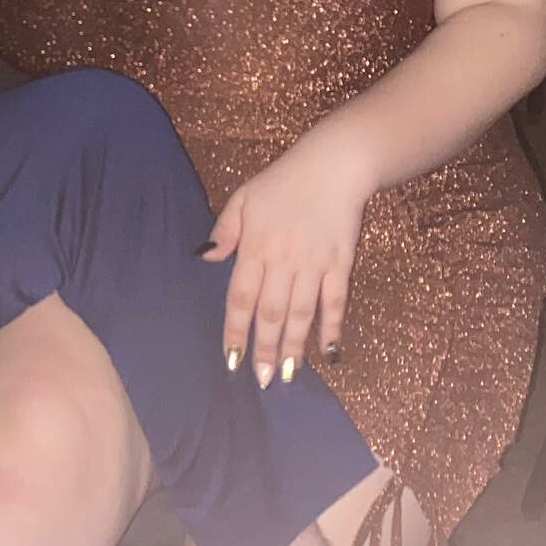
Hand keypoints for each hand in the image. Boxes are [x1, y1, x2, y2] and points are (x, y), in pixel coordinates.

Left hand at [200, 138, 368, 387]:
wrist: (333, 165)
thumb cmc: (282, 181)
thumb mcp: (244, 198)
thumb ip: (225, 230)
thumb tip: (204, 258)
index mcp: (255, 247)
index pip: (240, 298)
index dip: (235, 331)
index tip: (231, 360)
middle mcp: (282, 261)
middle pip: (271, 313)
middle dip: (264, 349)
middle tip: (260, 379)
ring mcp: (313, 264)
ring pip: (301, 313)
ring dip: (294, 346)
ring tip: (287, 375)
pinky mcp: (340, 263)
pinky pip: (335, 301)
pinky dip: (332, 327)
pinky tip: (329, 352)